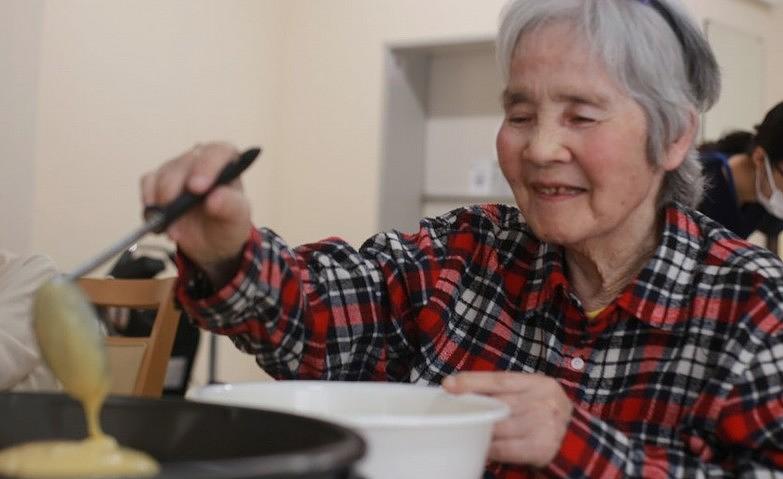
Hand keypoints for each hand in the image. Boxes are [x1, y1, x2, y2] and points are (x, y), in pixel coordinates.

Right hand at [140, 142, 252, 283]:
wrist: (209, 242)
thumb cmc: (227, 222)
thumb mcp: (237, 219)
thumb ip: (231, 207)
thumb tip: (214, 198)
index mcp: (226, 162)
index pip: (218, 152)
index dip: (206, 167)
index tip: (197, 188)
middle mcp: (200, 159)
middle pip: (184, 164)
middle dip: (176, 189)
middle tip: (175, 214)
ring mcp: (177, 168)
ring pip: (163, 175)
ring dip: (163, 203)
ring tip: (174, 228)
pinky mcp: (158, 179)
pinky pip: (147, 184)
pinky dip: (149, 204)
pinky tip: (159, 221)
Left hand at [442, 371, 572, 467]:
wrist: (574, 437)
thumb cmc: (543, 410)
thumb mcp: (530, 392)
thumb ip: (504, 390)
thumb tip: (461, 388)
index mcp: (537, 383)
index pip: (500, 380)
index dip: (472, 381)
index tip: (448, 384)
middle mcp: (542, 402)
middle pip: (497, 405)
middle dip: (473, 410)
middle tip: (453, 412)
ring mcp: (543, 426)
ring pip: (498, 429)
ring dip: (480, 431)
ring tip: (468, 430)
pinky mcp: (540, 448)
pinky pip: (504, 449)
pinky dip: (490, 449)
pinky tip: (483, 447)